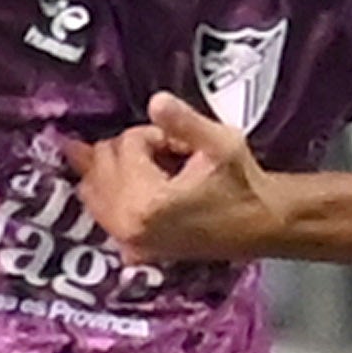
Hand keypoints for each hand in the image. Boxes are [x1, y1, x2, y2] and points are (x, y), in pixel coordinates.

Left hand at [69, 91, 279, 262]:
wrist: (259, 225)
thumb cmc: (243, 185)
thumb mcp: (222, 144)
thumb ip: (185, 122)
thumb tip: (156, 102)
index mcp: (148, 203)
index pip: (126, 145)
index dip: (154, 135)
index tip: (180, 144)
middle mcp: (128, 226)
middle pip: (100, 164)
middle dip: (130, 151)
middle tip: (167, 155)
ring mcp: (127, 242)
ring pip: (91, 189)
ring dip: (115, 169)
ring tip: (152, 168)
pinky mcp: (131, 250)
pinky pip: (100, 213)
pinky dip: (109, 193)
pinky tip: (134, 185)